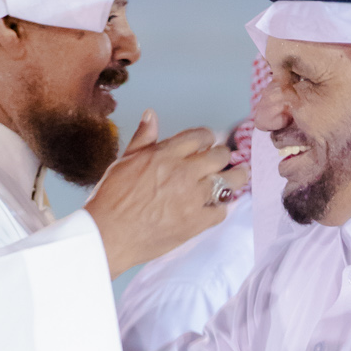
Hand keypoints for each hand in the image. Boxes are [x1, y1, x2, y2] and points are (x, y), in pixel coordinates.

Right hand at [86, 116, 247, 278]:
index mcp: (165, 154)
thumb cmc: (111, 199)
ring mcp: (192, 198)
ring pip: (229, 182)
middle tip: (225, 160)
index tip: (209, 143)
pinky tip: (218, 206)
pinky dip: (221, 208)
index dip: (207, 138)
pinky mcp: (195, 222)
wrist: (108, 235)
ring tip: (241, 175)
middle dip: (224, 155)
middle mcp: (183, 173)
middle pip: (220, 156)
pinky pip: (221, 211)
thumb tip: (151, 115)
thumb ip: (143, 139)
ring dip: (237, 177)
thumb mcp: (124, 161)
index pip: (200, 136)